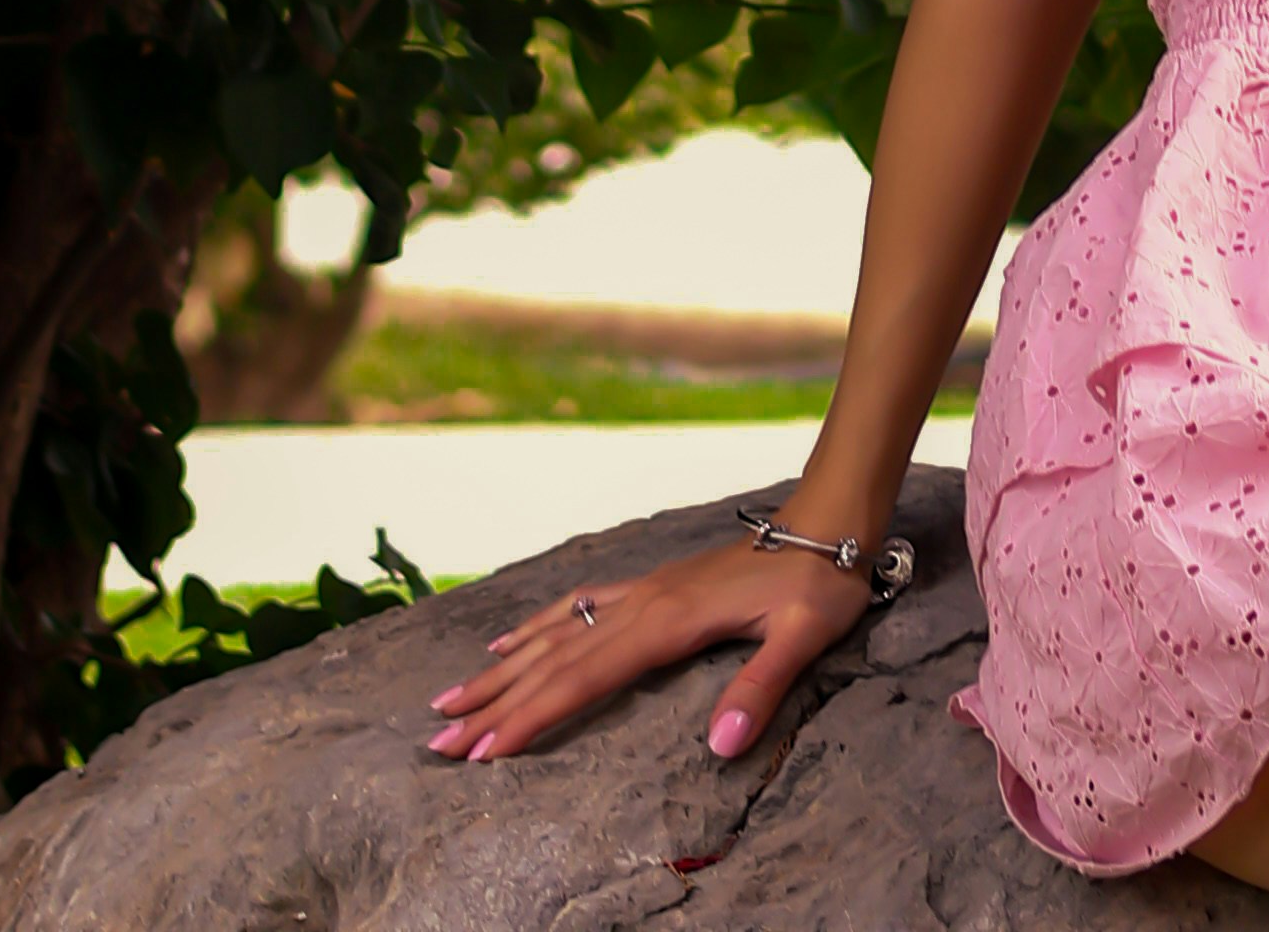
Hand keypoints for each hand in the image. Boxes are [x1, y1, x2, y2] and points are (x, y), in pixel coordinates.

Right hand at [424, 527, 878, 768]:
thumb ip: (761, 687)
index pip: (585, 678)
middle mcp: (643, 604)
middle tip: (439, 743)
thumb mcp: (806, 635)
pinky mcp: (652, 586)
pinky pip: (579, 605)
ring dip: (502, 669)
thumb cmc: (820, 578)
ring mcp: (643, 591)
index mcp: (669, 622)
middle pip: (555, 661)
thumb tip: (720, 745)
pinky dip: (539, 626)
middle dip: (495, 705)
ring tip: (450, 701)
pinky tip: (511, 640)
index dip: (532, 717)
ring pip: (557, 634)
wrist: (829, 516)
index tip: (485, 753)